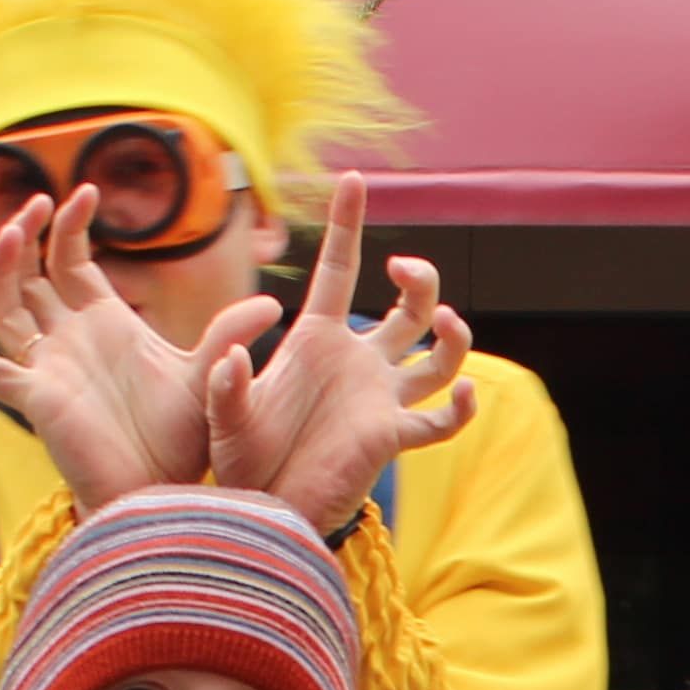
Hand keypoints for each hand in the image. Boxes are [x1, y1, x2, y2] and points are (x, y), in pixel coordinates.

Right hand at [0, 186, 263, 508]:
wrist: (163, 492)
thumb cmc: (180, 440)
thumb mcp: (206, 375)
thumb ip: (230, 334)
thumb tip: (273, 302)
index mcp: (102, 322)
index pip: (70, 259)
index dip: (70, 225)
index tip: (85, 189)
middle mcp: (67, 339)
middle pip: (27, 272)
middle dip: (26, 233)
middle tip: (38, 200)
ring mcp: (45, 367)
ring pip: (1, 307)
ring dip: (0, 268)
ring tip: (14, 234)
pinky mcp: (34, 401)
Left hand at [204, 173, 479, 535]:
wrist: (263, 509)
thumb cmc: (240, 459)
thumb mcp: (223, 415)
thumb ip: (226, 385)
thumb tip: (233, 357)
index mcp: (316, 338)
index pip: (339, 267)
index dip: (347, 223)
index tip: (354, 179)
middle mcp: (358, 361)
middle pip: (407, 307)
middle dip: (419, 280)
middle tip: (401, 268)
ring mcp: (381, 398)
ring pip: (438, 357)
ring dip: (453, 336)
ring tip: (446, 321)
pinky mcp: (392, 437)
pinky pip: (441, 419)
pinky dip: (462, 407)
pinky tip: (466, 392)